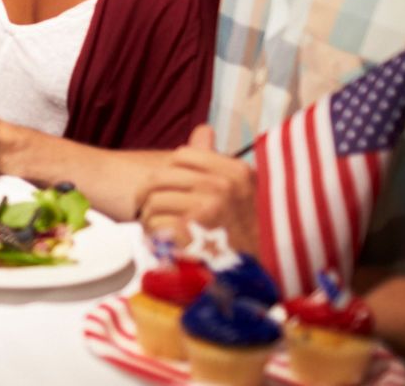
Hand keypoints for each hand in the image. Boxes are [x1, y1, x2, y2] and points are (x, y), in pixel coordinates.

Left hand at [138, 125, 260, 250]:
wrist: (256, 275)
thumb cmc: (244, 232)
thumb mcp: (239, 190)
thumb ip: (215, 161)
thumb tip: (203, 129)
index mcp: (235, 172)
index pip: (183, 155)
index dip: (170, 172)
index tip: (167, 187)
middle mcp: (222, 185)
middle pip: (161, 177)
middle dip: (149, 194)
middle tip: (148, 208)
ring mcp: (207, 206)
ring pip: (154, 201)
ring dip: (150, 217)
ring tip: (158, 228)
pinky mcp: (190, 230)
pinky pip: (155, 223)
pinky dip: (153, 235)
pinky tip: (163, 243)